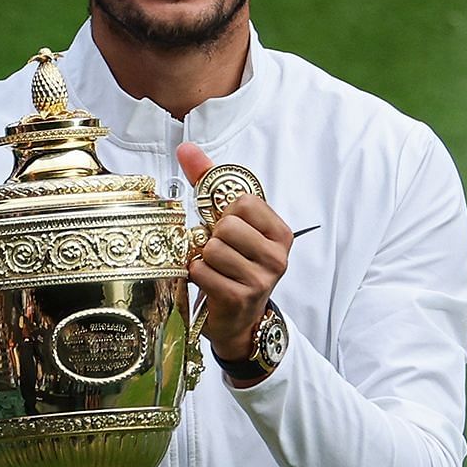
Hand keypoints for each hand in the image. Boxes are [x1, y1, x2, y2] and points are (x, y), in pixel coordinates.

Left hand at [177, 143, 291, 361]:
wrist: (238, 319)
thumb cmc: (233, 264)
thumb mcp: (228, 223)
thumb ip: (209, 182)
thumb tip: (186, 148)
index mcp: (280, 232)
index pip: (243, 202)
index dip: (225, 213)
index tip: (228, 229)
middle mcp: (278, 255)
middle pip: (226, 225)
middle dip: (212, 237)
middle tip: (219, 253)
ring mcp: (263, 278)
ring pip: (212, 249)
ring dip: (202, 258)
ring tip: (213, 268)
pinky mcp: (242, 297)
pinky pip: (203, 271)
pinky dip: (196, 275)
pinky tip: (208, 283)